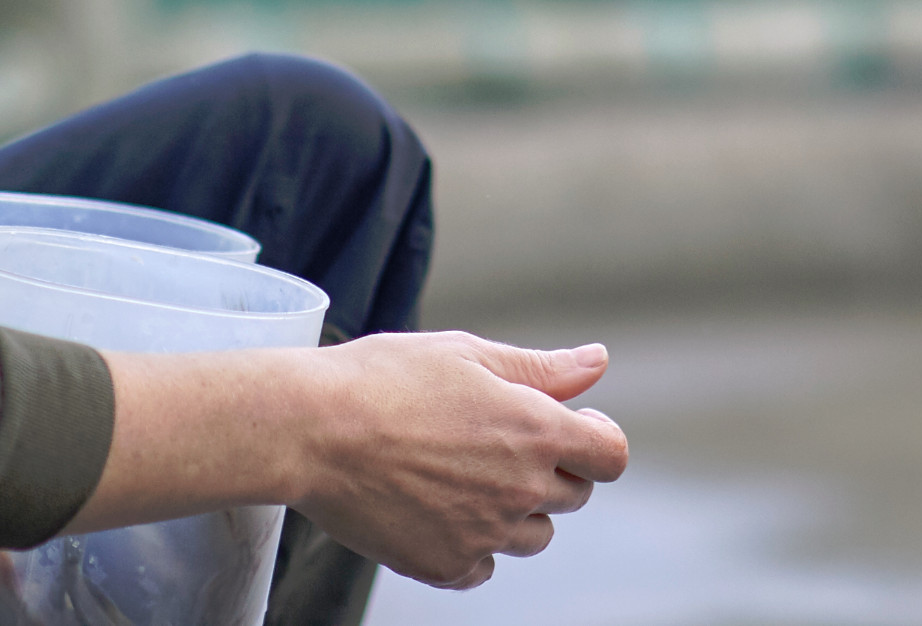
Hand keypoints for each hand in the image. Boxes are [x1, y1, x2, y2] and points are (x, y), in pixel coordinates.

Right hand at [79, 334, 628, 590]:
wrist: (310, 431)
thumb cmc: (386, 379)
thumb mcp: (469, 354)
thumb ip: (542, 368)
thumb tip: (597, 362)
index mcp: (536, 430)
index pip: (611, 457)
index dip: (597, 440)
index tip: (571, 426)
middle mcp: (520, 488)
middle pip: (574, 495)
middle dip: (552, 470)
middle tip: (498, 443)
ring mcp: (483, 533)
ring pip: (533, 536)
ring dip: (516, 511)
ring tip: (463, 475)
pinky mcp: (443, 566)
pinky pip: (483, 567)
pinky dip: (472, 546)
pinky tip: (438, 510)